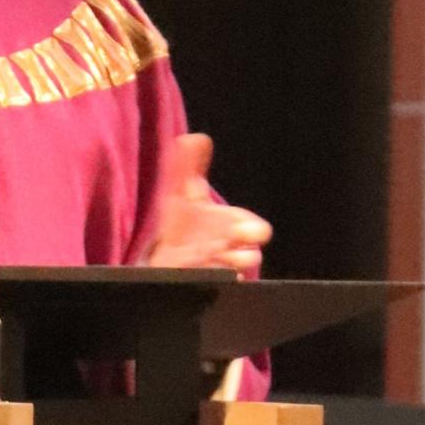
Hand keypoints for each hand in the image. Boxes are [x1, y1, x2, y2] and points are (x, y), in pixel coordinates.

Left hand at [142, 133, 272, 271]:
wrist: (167, 251)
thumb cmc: (185, 220)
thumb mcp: (181, 192)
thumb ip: (186, 166)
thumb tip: (193, 138)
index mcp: (233, 226)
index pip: (257, 230)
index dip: (251, 229)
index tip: (238, 228)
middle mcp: (229, 250)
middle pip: (251, 256)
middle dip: (243, 251)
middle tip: (230, 243)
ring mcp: (217, 270)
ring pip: (233, 273)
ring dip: (223, 265)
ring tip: (208, 258)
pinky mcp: (201, 284)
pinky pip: (211, 285)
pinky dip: (204, 277)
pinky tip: (194, 270)